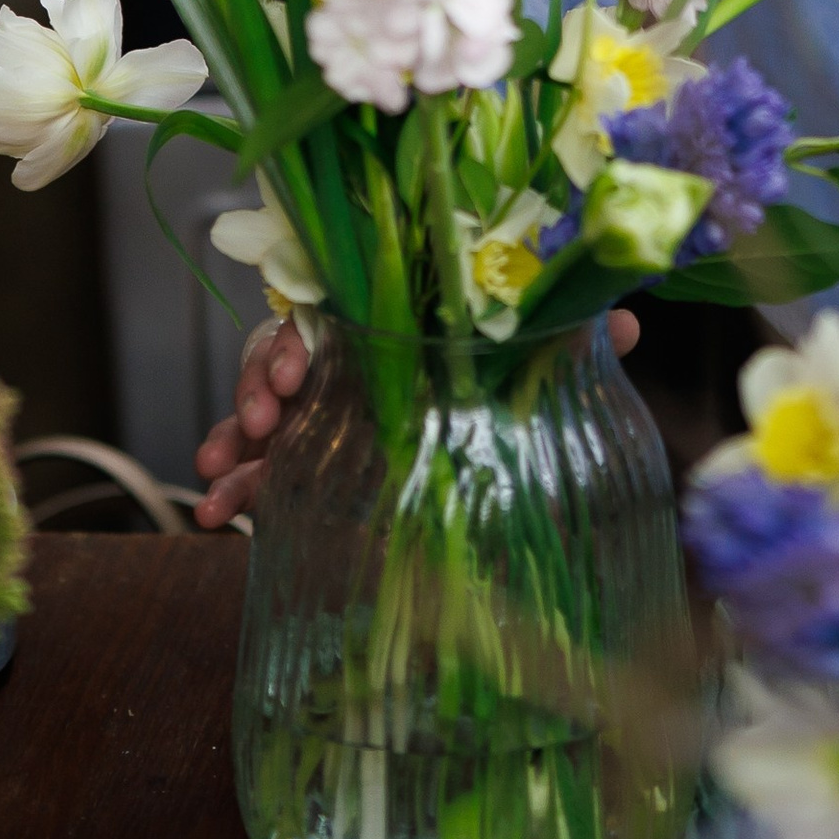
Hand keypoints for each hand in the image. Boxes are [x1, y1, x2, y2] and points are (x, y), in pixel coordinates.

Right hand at [193, 308, 643, 528]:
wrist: (481, 480)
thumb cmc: (495, 403)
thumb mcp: (525, 378)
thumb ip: (562, 350)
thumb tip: (623, 321)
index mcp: (389, 337)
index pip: (329, 322)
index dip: (303, 343)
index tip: (295, 378)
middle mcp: (345, 371)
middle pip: (280, 360)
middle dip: (258, 386)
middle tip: (261, 421)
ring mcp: (315, 421)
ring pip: (255, 416)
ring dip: (229, 439)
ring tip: (217, 477)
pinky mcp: (302, 470)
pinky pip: (256, 473)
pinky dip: (231, 489)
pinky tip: (214, 517)